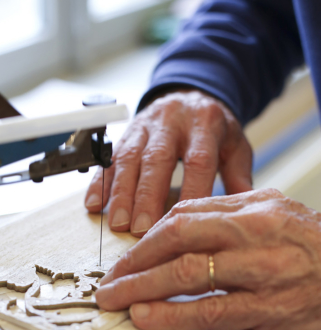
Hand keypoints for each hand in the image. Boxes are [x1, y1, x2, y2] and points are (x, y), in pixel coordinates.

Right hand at [85, 89, 252, 236]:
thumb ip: (239, 175)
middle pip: (156, 159)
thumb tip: (240, 213)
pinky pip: (108, 158)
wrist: (188, 95)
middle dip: (146, 196)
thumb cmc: (212, 126)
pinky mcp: (125, 134)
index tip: (183, 225)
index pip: (198, 160)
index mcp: (204, 123)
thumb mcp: (235, 143)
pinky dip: (99, 182)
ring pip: (128, 159)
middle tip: (140, 229)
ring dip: (120, 193)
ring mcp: (144, 126)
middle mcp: (171, 121)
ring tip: (118, 223)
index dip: (189, 192)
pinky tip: (93, 204)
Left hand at [96, 189, 320, 329]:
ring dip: (143, 287)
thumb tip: (177, 229)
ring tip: (116, 298)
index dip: (147, 236)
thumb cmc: (314, 247)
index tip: (127, 253)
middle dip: (136, 259)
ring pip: (188, 273)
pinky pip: (211, 311)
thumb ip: (227, 219)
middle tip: (111, 278)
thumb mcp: (273, 216)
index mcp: (253, 206)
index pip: (184, 214)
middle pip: (178, 237)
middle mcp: (255, 232)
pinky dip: (173, 314)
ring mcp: (262, 269)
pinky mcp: (271, 308)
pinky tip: (147, 316)